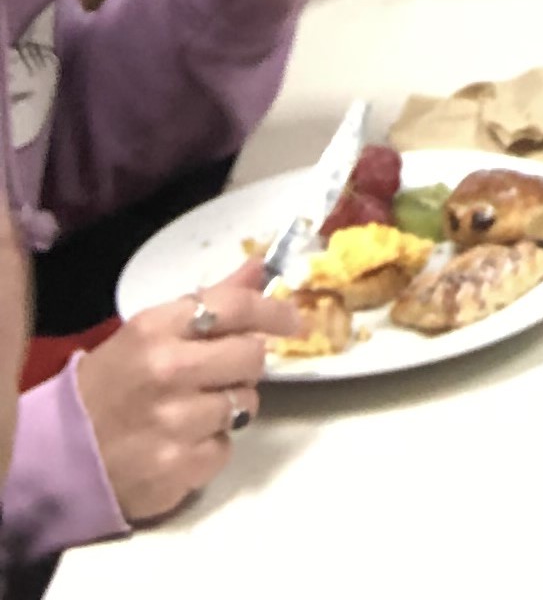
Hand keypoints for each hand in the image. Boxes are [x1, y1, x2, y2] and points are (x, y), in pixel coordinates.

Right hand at [74, 260, 303, 522]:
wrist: (57, 457)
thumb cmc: (109, 386)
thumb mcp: (147, 334)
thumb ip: (208, 302)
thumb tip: (261, 267)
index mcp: (156, 330)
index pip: (235, 307)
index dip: (273, 311)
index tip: (292, 320)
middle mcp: (167, 372)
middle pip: (252, 356)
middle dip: (246, 364)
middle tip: (221, 372)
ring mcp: (174, 422)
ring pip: (246, 405)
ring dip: (230, 407)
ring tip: (191, 411)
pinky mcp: (178, 467)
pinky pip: (225, 449)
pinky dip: (210, 447)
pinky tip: (180, 443)